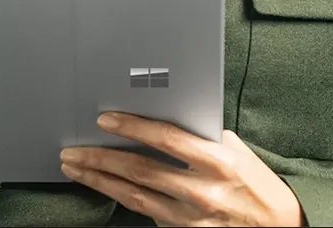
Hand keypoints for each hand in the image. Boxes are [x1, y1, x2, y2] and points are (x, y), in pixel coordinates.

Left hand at [60, 112, 305, 226]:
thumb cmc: (259, 185)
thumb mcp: (239, 152)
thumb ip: (206, 137)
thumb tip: (170, 116)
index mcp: (218, 161)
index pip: (166, 138)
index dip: (132, 126)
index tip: (106, 119)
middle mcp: (202, 190)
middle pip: (139, 169)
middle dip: (101, 158)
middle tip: (73, 149)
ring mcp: (190, 216)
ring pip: (134, 195)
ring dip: (100, 180)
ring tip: (76, 168)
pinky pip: (146, 212)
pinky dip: (122, 197)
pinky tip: (105, 187)